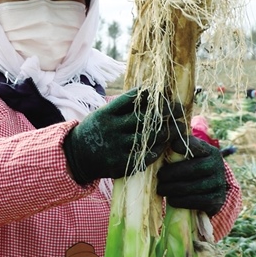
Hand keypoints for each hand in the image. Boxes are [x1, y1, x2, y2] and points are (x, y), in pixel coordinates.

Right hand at [63, 89, 182, 184]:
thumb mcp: (103, 113)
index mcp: (107, 113)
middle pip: (145, 118)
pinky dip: (157, 150)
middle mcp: (111, 128)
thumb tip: (152, 92)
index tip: (168, 95)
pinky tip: (164, 146)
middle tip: (179, 110)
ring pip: (148, 138)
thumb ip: (124, 106)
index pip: (134, 99)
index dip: (153, 96)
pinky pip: (144, 157)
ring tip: (177, 129)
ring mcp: (115, 147)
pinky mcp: (119, 164)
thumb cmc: (96, 130)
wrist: (76, 156)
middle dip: (166, 113)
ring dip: (166, 133)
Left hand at [156, 135, 226, 216]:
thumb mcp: (191, 156)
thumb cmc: (194, 168)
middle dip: (172, 173)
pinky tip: (171, 200)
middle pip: (193, 169)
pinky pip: (196, 201)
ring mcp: (219, 184)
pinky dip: (181, 201)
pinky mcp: (217, 200)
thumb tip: (166, 142)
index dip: (184, 146)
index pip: (197, 147)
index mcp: (211, 152)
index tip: (172, 146)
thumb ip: (181, 149)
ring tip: (161, 189)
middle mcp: (219, 166)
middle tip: (159, 176)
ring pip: (193, 187)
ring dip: (173, 189)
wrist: (211, 189)